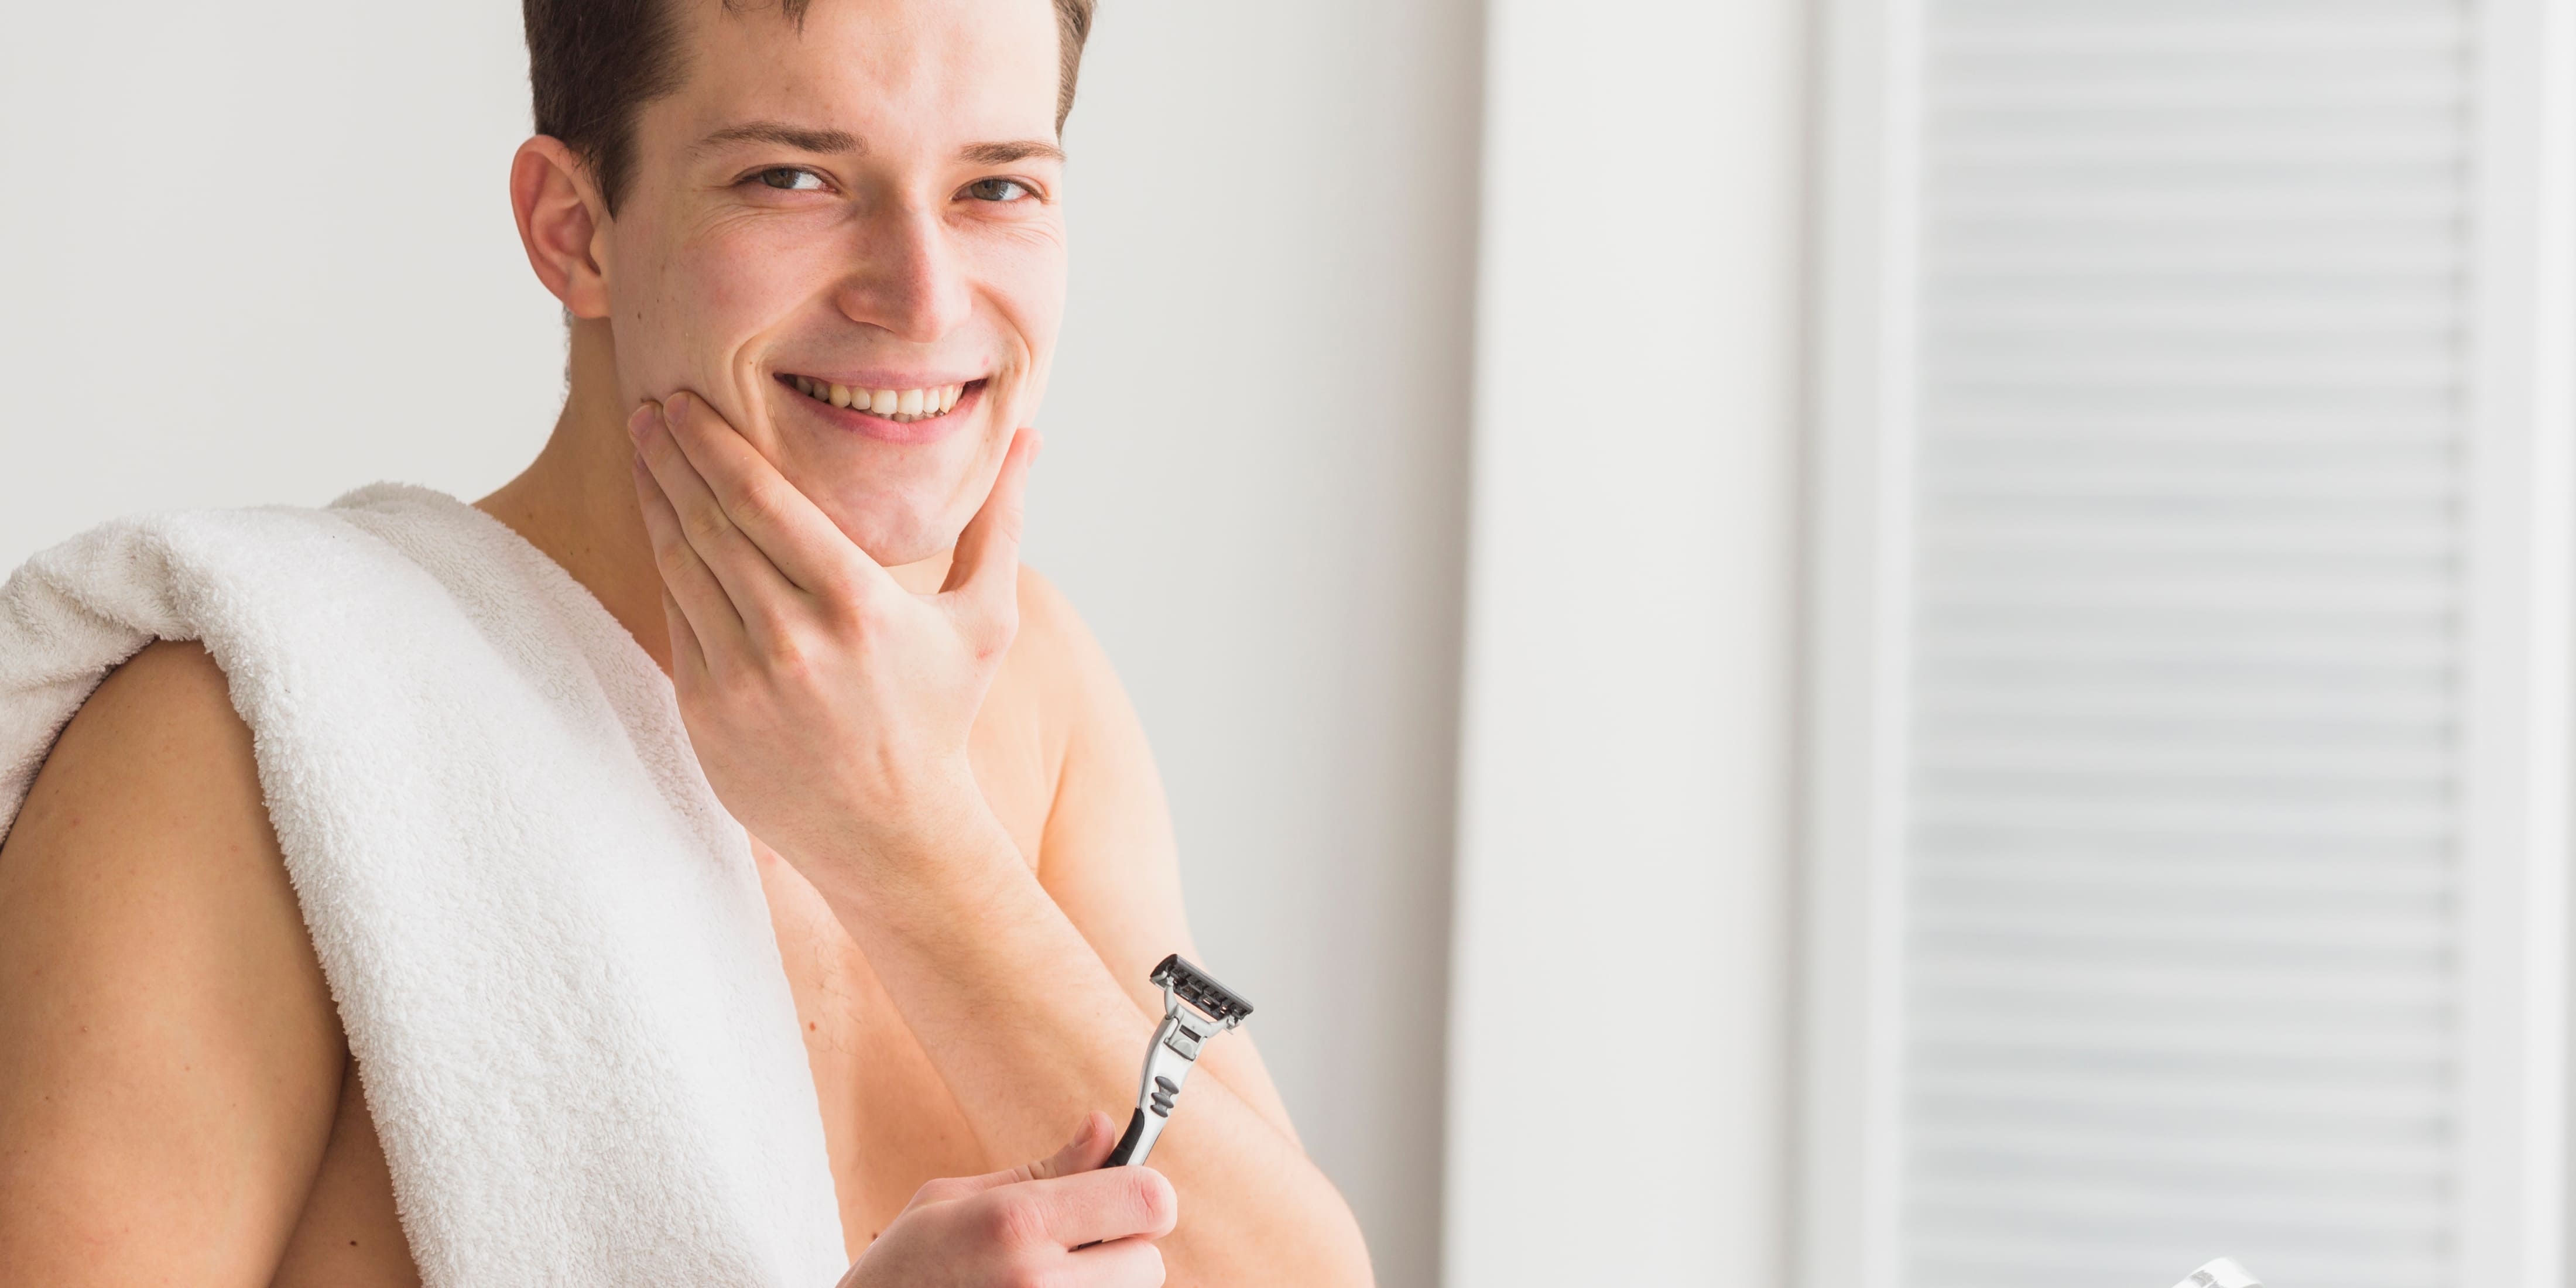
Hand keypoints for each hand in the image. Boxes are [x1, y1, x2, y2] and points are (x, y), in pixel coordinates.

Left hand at [627, 393, 1038, 875]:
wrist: (890, 831)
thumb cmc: (941, 715)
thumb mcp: (984, 619)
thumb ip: (999, 523)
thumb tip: (1028, 436)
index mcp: (858, 605)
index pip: (765, 501)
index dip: (717, 444)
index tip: (689, 401)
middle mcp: (792, 638)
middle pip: (712, 521)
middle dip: (673, 456)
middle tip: (649, 407)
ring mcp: (741, 677)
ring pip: (681, 564)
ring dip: (657, 500)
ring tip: (643, 453)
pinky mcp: (705, 710)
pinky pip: (675, 617)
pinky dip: (665, 564)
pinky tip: (663, 527)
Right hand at [837, 1112, 1176, 1287]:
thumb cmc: (905, 1266)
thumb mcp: (955, 1198)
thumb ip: (1045, 1168)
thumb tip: (1105, 1129)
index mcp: (1019, 1222)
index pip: (1149, 1200)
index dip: (1143, 1190)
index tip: (1121, 1189)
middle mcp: (1042, 1280)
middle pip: (1150, 1258)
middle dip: (1121, 1245)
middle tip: (1071, 1243)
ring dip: (1105, 1280)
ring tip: (1044, 1275)